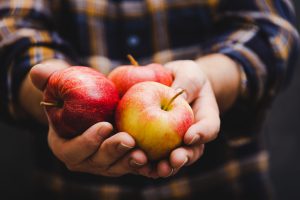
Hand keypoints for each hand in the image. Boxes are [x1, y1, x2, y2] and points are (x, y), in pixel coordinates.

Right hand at [29, 62, 148, 176]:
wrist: (94, 103)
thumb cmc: (75, 93)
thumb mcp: (62, 84)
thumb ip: (50, 79)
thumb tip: (38, 72)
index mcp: (65, 146)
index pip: (72, 150)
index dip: (87, 141)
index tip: (104, 125)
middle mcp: (85, 160)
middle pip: (97, 163)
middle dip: (112, 152)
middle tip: (128, 139)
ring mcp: (105, 163)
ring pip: (117, 168)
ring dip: (129, 162)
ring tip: (143, 154)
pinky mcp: (122, 160)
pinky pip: (132, 165)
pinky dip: (143, 164)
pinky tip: (156, 158)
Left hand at [147, 60, 220, 177]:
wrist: (173, 84)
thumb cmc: (185, 76)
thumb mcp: (189, 72)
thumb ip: (186, 83)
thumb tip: (178, 96)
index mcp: (205, 118)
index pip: (209, 127)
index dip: (202, 134)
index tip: (190, 136)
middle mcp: (193, 135)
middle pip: (192, 151)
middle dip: (183, 158)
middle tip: (174, 160)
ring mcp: (176, 143)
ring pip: (173, 160)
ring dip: (165, 167)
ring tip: (155, 169)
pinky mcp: (157, 145)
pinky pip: (153, 156)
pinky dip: (147, 162)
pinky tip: (136, 163)